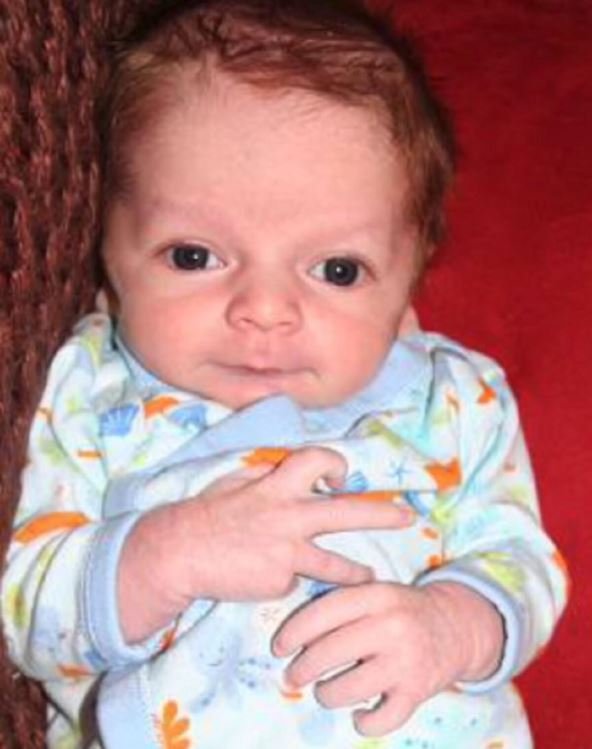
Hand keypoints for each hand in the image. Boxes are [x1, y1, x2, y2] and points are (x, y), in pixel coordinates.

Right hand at [119, 448, 414, 641]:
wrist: (181, 552)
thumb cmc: (208, 513)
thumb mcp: (236, 481)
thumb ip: (266, 475)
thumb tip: (284, 470)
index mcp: (279, 485)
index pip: (321, 461)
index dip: (337, 465)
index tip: (342, 477)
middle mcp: (291, 515)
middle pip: (348, 512)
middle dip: (382, 513)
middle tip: (408, 517)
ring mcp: (289, 550)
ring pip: (337, 564)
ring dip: (357, 572)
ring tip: (371, 577)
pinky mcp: (280, 580)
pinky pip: (295, 580)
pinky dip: (287, 579)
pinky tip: (264, 576)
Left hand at [273, 581, 503, 735]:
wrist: (456, 627)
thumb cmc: (401, 610)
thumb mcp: (376, 593)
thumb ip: (342, 605)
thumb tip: (292, 634)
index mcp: (377, 596)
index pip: (324, 612)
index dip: (294, 632)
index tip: (278, 648)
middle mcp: (392, 626)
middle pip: (330, 652)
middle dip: (302, 669)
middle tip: (293, 676)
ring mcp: (406, 661)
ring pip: (347, 689)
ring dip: (327, 695)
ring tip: (325, 691)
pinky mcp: (417, 693)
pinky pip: (379, 719)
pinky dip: (363, 722)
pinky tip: (358, 713)